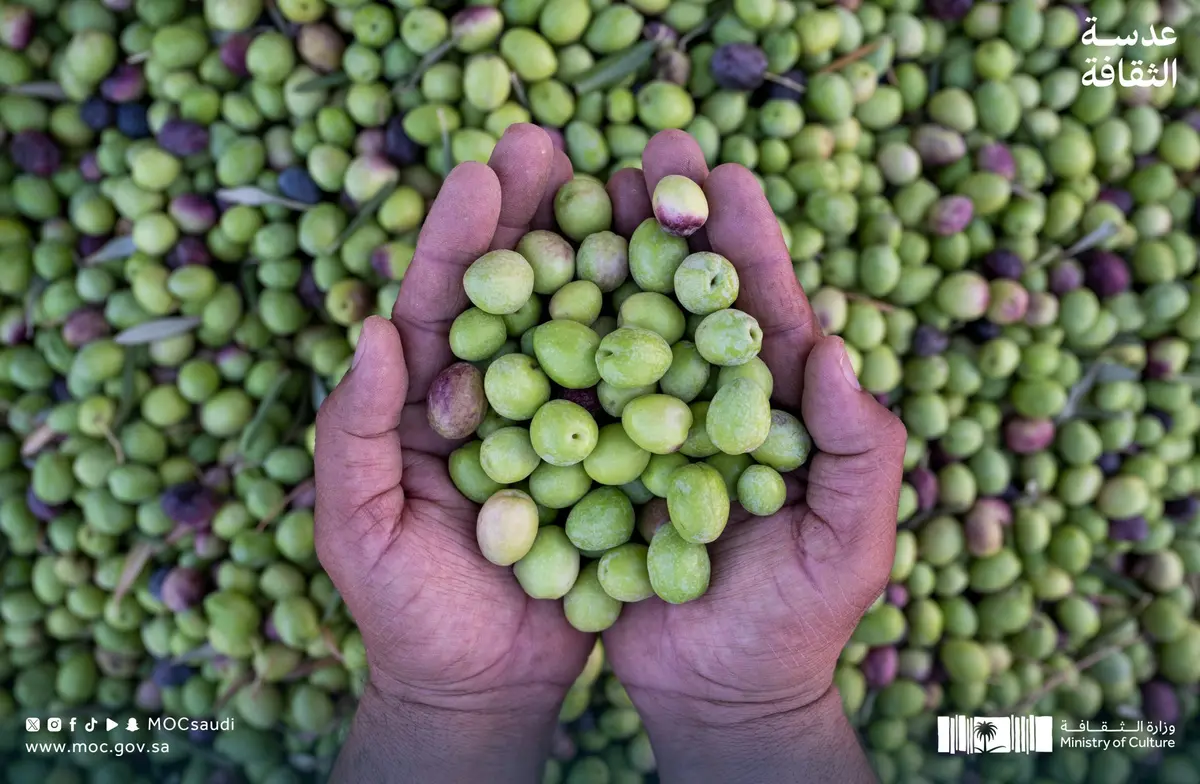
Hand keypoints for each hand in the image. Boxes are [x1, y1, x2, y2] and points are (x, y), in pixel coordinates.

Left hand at [314, 125, 591, 782]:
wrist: (485, 684)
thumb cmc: (406, 612)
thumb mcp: (358, 529)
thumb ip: (353, 432)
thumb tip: (371, 327)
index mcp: (423, 395)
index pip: (439, 302)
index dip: (456, 237)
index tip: (481, 172)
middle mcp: (494, 389)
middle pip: (514, 289)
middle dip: (528, 214)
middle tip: (553, 142)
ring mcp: (558, 416)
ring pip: (581, 322)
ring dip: (599, 252)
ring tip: (625, 185)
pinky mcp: (612, 453)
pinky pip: (635, 388)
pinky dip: (655, 334)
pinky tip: (683, 283)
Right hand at [601, 132, 907, 781]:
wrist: (714, 694)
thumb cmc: (796, 625)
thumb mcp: (849, 547)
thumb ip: (860, 452)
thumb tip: (833, 348)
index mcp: (769, 405)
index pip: (758, 309)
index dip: (745, 241)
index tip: (725, 174)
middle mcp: (699, 401)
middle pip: (679, 298)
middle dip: (664, 222)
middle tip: (642, 146)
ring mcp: (637, 428)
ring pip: (611, 331)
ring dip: (595, 260)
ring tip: (570, 190)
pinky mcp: (584, 464)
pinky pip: (557, 398)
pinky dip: (536, 344)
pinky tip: (509, 291)